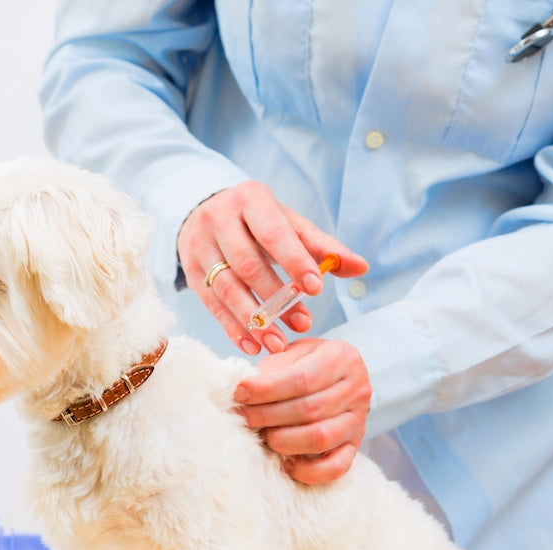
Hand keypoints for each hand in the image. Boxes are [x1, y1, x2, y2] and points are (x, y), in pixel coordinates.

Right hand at [177, 181, 367, 354]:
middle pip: (247, 265)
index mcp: (250, 199)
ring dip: (255, 321)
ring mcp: (200, 248)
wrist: (206, 213)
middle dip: (276, 299)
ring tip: (279, 343)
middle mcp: (219, 220)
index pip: (273, 233)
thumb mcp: (288, 223)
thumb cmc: (258, 221)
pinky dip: (234, 329)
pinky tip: (253, 346)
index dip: (294, 262)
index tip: (315, 289)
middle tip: (302, 324)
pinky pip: (212, 306)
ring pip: (227, 289)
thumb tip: (360, 267)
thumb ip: (322, 247)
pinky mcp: (192, 274)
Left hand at [234, 338, 370, 483]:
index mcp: (342, 358)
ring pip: (320, 438)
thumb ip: (275, 367)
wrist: (338, 376)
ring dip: (283, 440)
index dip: (267, 389)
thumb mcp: (294, 353)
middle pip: (309, 410)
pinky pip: (335, 467)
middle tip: (244, 417)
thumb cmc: (308, 362)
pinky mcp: (355, 446)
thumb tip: (246, 392)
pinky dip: (308, 471)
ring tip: (262, 435)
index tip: (241, 393)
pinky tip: (286, 463)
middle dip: (268, 416)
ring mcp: (359, 421)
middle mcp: (357, 390)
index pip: (302, 378)